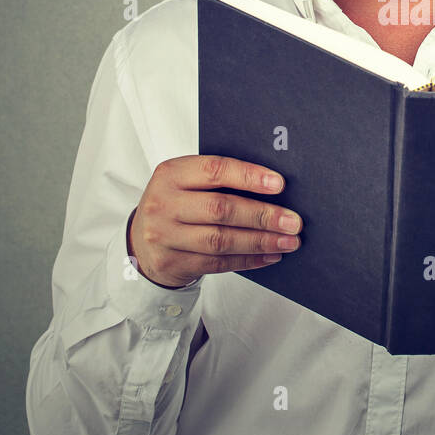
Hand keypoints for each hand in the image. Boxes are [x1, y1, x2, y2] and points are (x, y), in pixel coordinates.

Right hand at [127, 154, 302, 287]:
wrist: (141, 240)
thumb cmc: (176, 204)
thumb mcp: (187, 182)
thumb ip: (220, 180)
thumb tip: (274, 186)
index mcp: (171, 173)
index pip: (214, 170)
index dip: (249, 177)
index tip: (279, 184)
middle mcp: (164, 203)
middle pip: (220, 209)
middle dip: (262, 215)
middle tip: (293, 221)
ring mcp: (165, 236)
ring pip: (221, 240)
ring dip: (260, 241)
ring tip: (288, 241)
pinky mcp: (172, 263)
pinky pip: (217, 263)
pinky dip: (248, 260)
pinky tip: (270, 255)